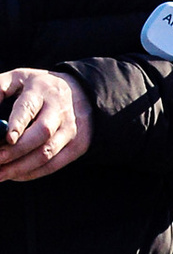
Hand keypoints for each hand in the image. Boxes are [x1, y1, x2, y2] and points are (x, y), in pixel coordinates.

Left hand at [0, 66, 92, 183]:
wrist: (83, 92)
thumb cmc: (39, 87)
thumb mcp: (18, 78)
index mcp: (41, 90)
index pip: (30, 108)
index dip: (18, 123)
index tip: (8, 138)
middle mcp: (59, 110)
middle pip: (41, 134)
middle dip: (16, 151)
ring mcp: (71, 129)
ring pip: (47, 154)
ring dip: (21, 167)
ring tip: (0, 174)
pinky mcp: (78, 145)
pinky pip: (54, 165)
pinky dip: (32, 173)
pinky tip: (15, 175)